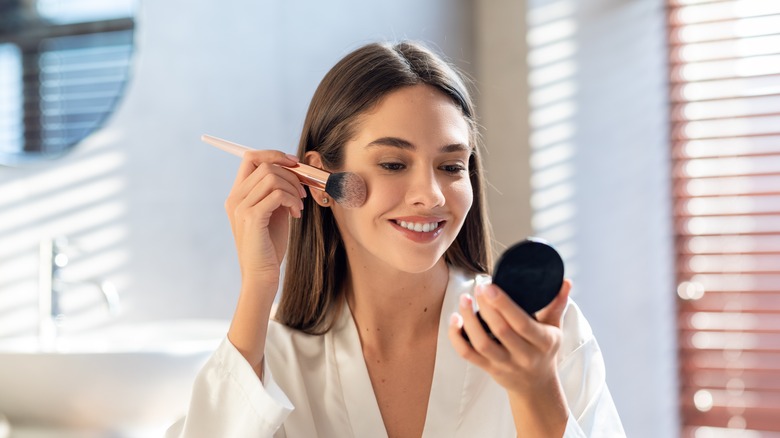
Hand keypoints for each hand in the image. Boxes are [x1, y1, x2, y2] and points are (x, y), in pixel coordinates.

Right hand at [224, 150, 305, 284]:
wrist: (262, 275)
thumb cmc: (269, 245)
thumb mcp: (274, 212)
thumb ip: (277, 191)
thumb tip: (295, 171)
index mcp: (238, 194)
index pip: (250, 157)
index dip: (274, 154)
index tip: (294, 163)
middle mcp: (235, 198)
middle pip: (264, 164)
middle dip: (290, 174)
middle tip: (302, 193)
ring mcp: (241, 207)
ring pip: (272, 177)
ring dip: (293, 188)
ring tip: (298, 206)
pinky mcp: (251, 217)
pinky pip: (277, 194)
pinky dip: (291, 200)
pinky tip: (295, 214)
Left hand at [448, 279, 571, 434]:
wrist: (536, 385)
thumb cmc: (545, 350)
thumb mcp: (555, 328)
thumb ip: (557, 304)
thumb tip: (566, 281)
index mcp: (543, 342)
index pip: (521, 322)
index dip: (503, 304)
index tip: (490, 285)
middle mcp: (524, 355)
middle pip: (500, 330)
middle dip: (486, 306)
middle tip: (478, 287)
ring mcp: (505, 364)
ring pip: (482, 343)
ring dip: (469, 320)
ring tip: (464, 299)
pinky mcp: (489, 369)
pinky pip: (468, 354)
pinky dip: (457, 337)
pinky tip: (454, 319)